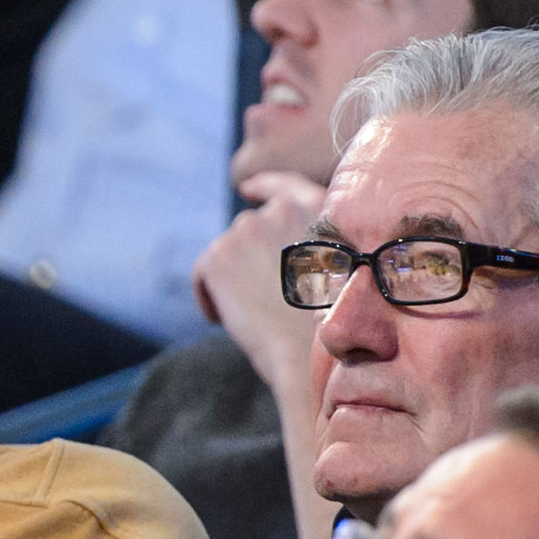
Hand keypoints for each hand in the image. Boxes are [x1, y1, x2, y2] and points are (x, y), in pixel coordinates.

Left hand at [192, 172, 324, 375]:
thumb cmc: (328, 325)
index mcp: (318, 212)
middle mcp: (281, 211)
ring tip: (249, 314)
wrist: (308, 353)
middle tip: (262, 298)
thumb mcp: (335, 273)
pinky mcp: (218, 255)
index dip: (265, 186)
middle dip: (249, 258)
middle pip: (250, 229)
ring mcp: (247, 229)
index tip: (247, 188)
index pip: (285, 187)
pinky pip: (203, 272)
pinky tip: (221, 320)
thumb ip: (308, 247)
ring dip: (231, 279)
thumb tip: (265, 248)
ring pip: (226, 252)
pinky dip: (207, 294)